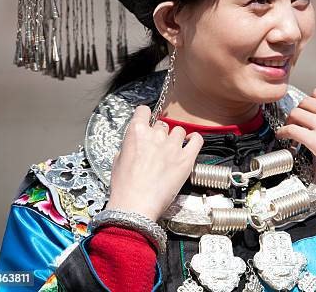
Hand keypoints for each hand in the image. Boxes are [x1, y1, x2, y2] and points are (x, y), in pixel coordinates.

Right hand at [105, 105, 203, 221]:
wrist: (135, 205)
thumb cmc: (125, 187)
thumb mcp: (118, 160)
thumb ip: (129, 146)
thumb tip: (135, 144)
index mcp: (136, 132)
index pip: (143, 111)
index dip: (145, 116)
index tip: (147, 122)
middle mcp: (155, 135)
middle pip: (162, 124)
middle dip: (159, 134)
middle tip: (157, 148)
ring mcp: (173, 146)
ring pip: (178, 131)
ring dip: (175, 138)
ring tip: (172, 151)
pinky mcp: (186, 158)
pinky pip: (197, 140)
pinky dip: (194, 140)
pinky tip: (190, 143)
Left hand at [275, 87, 315, 173]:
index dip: (310, 102)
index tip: (308, 108)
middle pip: (305, 102)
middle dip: (300, 110)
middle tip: (297, 119)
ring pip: (295, 113)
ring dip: (290, 120)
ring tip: (290, 127)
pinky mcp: (314, 140)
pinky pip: (291, 130)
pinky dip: (283, 132)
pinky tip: (282, 135)